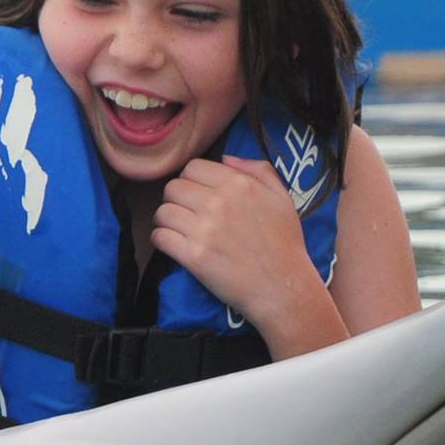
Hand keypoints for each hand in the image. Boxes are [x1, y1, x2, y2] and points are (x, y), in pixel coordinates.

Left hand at [152, 155, 325, 334]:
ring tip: (178, 229)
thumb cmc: (285, 243)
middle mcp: (219, 203)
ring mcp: (204, 230)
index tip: (197, 194)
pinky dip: (162, 240)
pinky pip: (159, 237)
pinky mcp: (193, 256)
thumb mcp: (282, 198)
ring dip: (166, 220)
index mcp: (239, 185)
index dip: (191, 180)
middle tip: (186, 213)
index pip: (192, 168)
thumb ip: (258, 170)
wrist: (283, 287)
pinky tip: (173, 244)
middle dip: (176, 199)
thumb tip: (225, 158)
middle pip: (172, 188)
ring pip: (162, 211)